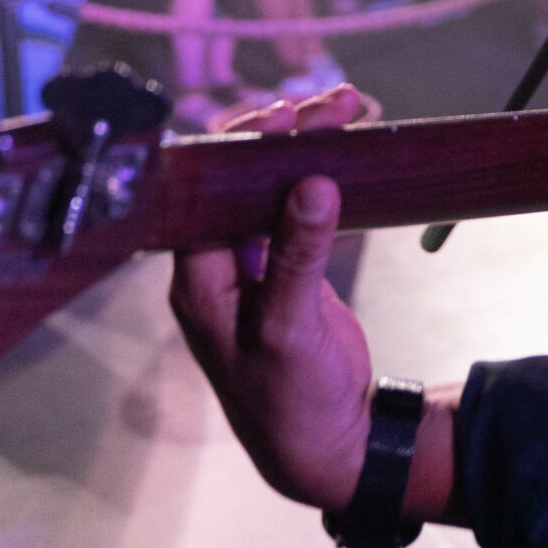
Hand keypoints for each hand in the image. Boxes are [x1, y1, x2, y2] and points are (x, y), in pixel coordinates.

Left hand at [170, 85, 409, 513]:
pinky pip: (299, 205)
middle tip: (334, 104)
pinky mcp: (288, 265)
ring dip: (308, 146)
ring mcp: (254, 261)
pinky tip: (350, 149)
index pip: (207, 190)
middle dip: (284, 134)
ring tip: (349, 110)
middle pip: (241, 176)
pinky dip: (325, 174)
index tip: (286, 115)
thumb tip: (312, 182)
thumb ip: (296, 257)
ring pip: (273, 184)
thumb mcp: (290, 329)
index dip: (242, 146)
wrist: (326, 444)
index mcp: (197, 277)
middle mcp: (217, 262)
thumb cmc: (290, 400)